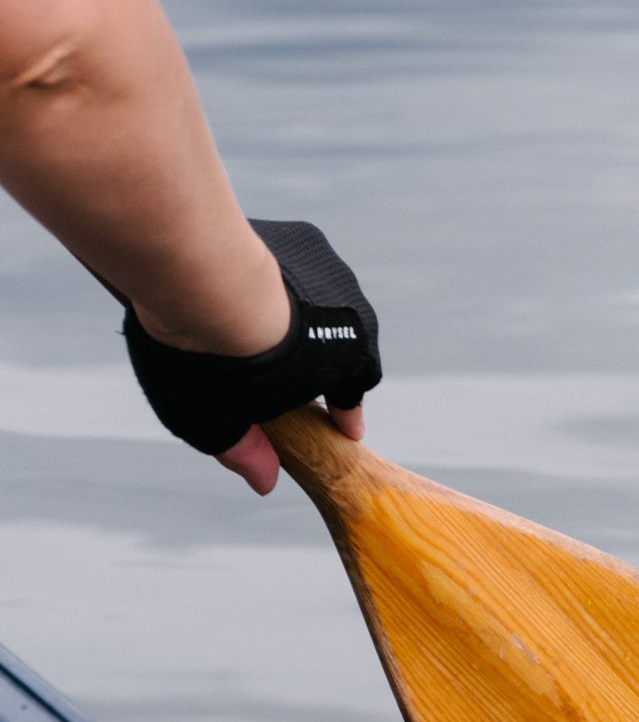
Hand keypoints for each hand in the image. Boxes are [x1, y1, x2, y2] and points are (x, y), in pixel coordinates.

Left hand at [125, 220, 380, 494]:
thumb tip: (264, 482)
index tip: (343, 425)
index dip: (346, 411)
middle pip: (345, 343)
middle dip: (322, 358)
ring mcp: (335, 274)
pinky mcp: (308, 239)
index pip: (357, 392)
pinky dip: (282, 279)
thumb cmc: (209, 355)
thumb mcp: (214, 419)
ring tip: (265, 321)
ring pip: (326, 302)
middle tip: (290, 369)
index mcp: (345, 367)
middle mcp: (354, 319)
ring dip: (303, 314)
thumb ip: (242, 448)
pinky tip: (246, 283)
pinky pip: (302, 266)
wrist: (198, 269)